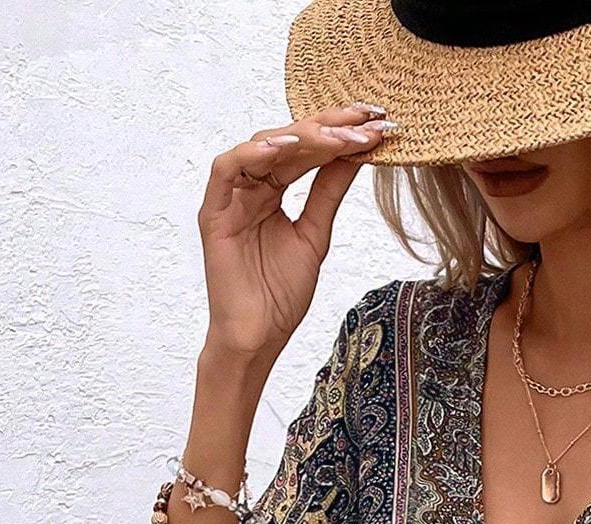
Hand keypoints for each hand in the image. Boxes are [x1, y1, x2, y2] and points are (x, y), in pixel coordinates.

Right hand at [198, 105, 395, 363]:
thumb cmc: (280, 296)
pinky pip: (226, 170)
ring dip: (300, 137)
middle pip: (288, 141)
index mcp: (272, 191)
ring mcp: (230, 198)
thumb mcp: (316, 235)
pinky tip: (285, 146)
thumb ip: (329, 192)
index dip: (339, 132)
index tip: (376, 122)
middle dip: (328, 126)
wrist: (257, 338)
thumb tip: (357, 154)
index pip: (307, 150)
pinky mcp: (214, 214)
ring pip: (261, 148)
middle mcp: (250, 187)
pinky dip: (252, 154)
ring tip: (336, 135)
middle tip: (365, 118)